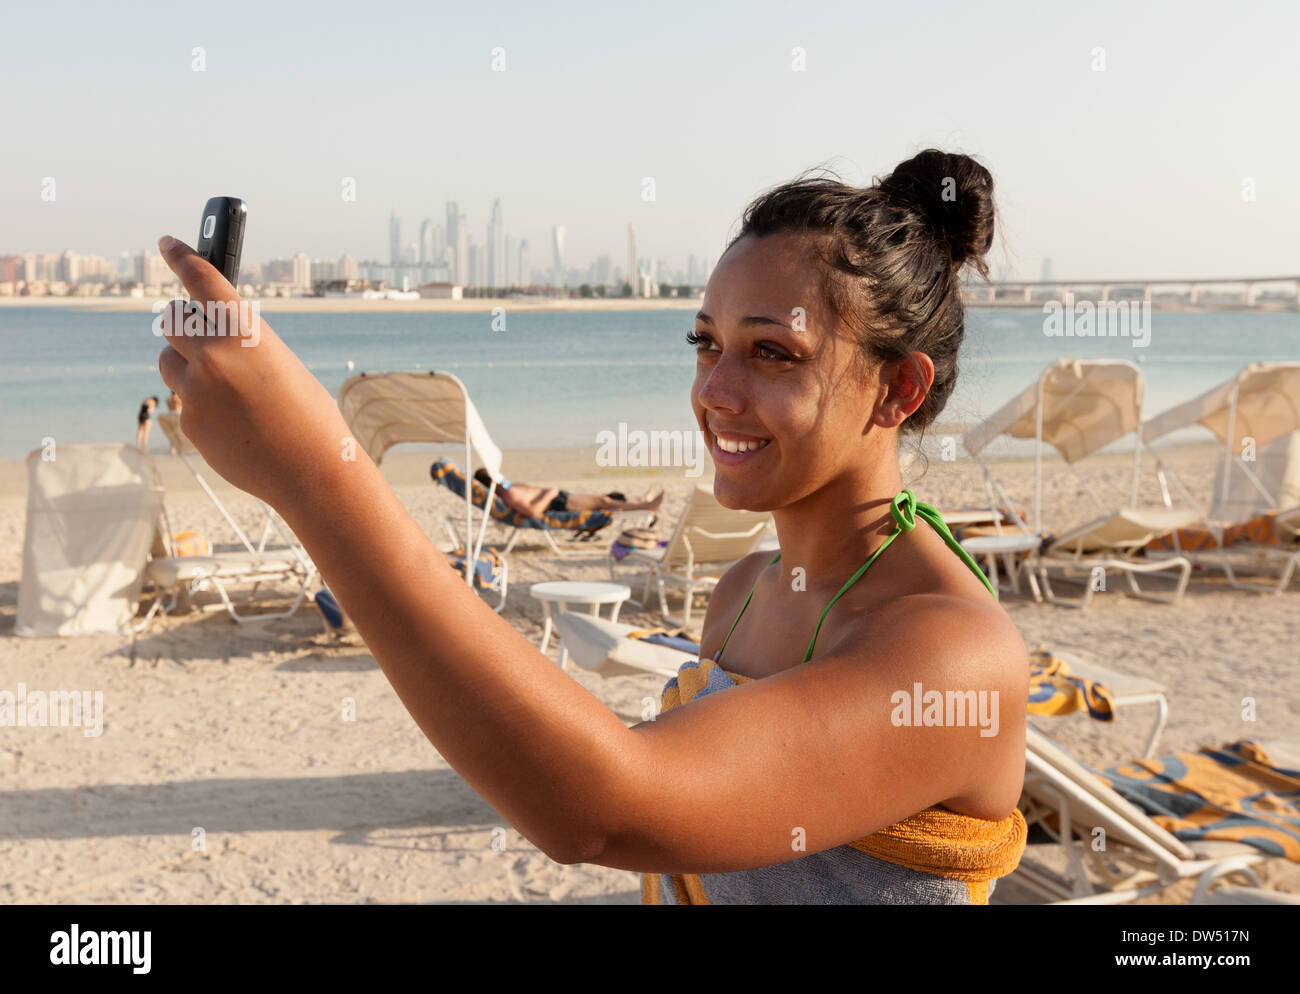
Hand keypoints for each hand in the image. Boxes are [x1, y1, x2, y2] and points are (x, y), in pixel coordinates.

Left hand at [155, 235, 351, 510]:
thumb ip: (242, 348)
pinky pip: (184, 403)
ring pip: (169, 362)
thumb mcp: (282, 366)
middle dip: (182, 322)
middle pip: (171, 320)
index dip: (181, 256)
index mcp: (246, 333)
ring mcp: (196, 392)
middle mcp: (214, 356)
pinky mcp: (191, 424)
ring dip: (187, 366)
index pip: (202, 280)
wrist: (314, 473)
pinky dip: (203, 406)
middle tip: (195, 328)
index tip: (167, 243)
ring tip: (225, 387)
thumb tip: (206, 347)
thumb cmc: (311, 417)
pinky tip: (236, 423)